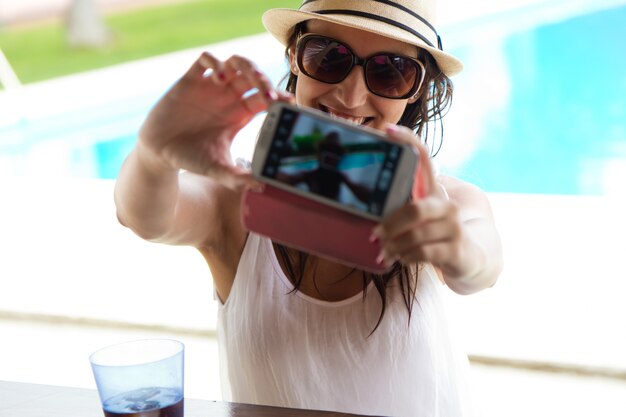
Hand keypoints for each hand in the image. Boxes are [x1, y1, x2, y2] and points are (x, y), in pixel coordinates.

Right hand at [137, 52, 292, 189]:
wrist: (159, 152)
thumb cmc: (191, 159)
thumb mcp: (217, 169)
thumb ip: (237, 178)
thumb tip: (260, 186)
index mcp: (240, 115)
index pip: (266, 98)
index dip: (278, 97)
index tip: (286, 104)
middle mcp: (228, 97)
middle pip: (254, 77)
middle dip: (265, 81)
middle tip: (269, 94)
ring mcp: (210, 86)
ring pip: (235, 62)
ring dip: (246, 66)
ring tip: (249, 79)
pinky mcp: (190, 80)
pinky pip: (205, 59)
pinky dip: (215, 62)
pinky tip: (219, 77)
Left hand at [371, 125, 477, 279]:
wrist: (469, 259)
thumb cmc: (434, 236)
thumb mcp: (420, 219)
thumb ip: (401, 209)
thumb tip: (365, 206)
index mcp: (434, 192)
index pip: (424, 157)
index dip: (408, 140)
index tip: (388, 130)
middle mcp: (446, 205)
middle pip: (414, 209)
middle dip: (389, 224)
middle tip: (374, 234)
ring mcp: (453, 227)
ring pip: (415, 235)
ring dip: (394, 246)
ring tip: (384, 253)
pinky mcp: (456, 249)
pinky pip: (423, 253)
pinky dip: (405, 257)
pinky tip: (400, 259)